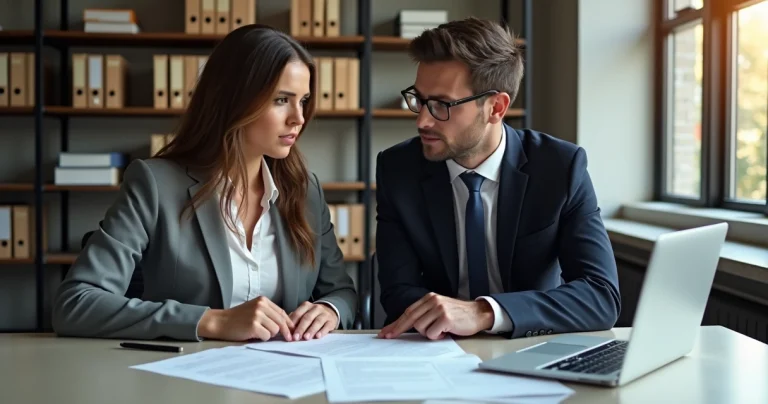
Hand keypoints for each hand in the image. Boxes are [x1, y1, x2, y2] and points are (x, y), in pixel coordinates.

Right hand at [197, 296, 294, 341]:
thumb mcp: (254, 310)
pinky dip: (263, 338)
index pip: (282, 312)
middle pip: (281, 321)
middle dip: (287, 332)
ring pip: (275, 330)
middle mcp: (261, 306)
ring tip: (259, 333)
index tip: (293, 331)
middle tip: (289, 339)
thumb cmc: (238, 318)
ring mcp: (257, 315)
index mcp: (263, 300)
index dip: (289, 323)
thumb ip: (268, 314)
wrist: (220, 322)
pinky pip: (267, 336)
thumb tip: (287, 326)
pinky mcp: (253, 325)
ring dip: (269, 335)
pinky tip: (254, 335)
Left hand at [288, 302, 338, 340]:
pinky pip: (326, 326)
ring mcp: (324, 314)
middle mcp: (316, 308)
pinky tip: (317, 336)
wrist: (330, 312)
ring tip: (306, 338)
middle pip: (307, 318)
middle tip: (296, 338)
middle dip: (301, 328)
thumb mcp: (304, 314)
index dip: (293, 324)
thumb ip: (295, 320)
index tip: (289, 333)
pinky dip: (322, 331)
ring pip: (317, 321)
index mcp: (306, 306)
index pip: (298, 314)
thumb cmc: (313, 315)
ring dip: (311, 330)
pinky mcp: (331, 321)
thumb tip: (286, 329)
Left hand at [378, 293, 494, 339]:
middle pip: (410, 318)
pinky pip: (432, 333)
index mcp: (429, 298)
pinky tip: (446, 331)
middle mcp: (433, 301)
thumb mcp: (439, 310)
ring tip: (440, 329)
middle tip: (389, 337)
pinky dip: (437, 336)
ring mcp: (439, 309)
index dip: (396, 323)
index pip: (408, 312)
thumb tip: (405, 327)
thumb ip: (425, 315)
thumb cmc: (458, 315)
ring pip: (420, 328)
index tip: (385, 332)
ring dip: (429, 333)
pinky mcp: (445, 318)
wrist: (478, 313)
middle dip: (398, 329)